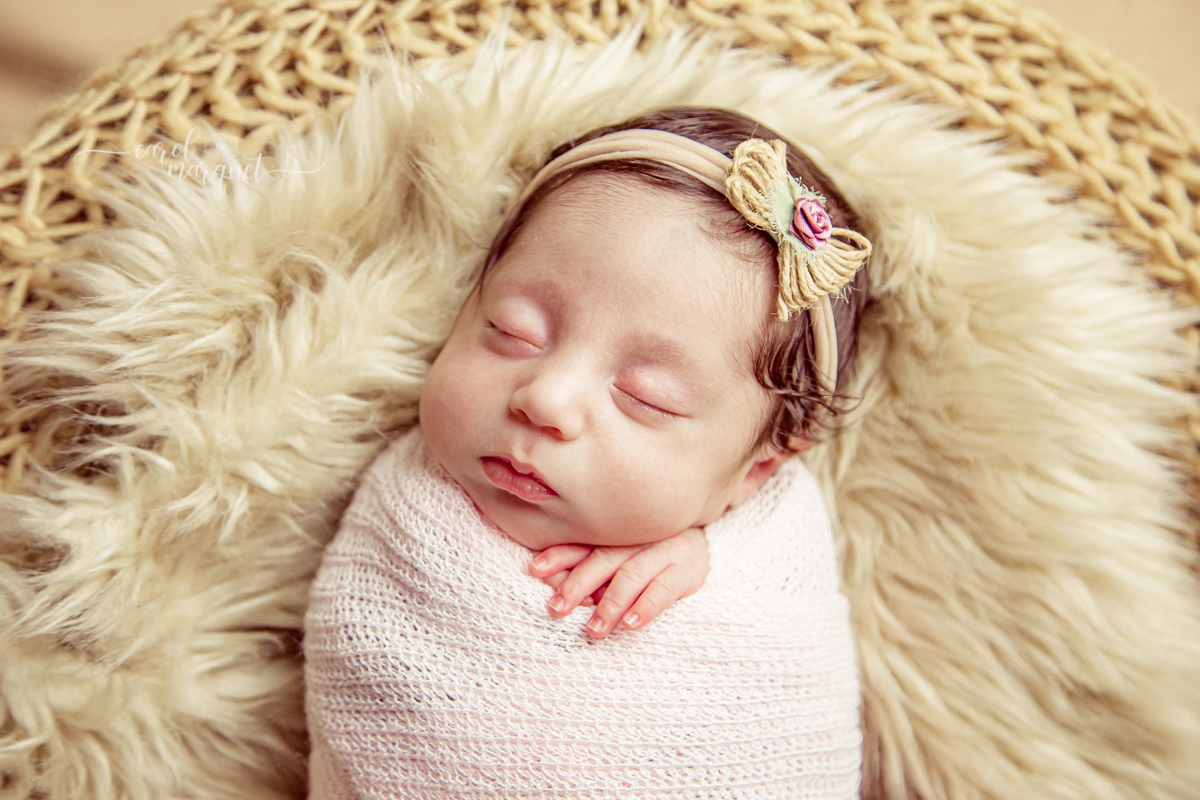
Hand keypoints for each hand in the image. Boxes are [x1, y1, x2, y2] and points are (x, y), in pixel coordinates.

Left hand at [528, 527, 709, 637]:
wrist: (708, 547)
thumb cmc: (653, 559)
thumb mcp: (622, 558)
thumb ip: (593, 568)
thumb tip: (556, 589)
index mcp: (620, 532)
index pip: (586, 543)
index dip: (560, 555)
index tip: (536, 569)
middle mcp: (641, 537)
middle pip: (604, 558)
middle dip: (577, 583)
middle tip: (557, 608)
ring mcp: (666, 550)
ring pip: (631, 575)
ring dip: (610, 603)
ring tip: (593, 628)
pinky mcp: (689, 570)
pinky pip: (665, 589)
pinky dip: (646, 607)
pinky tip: (630, 624)